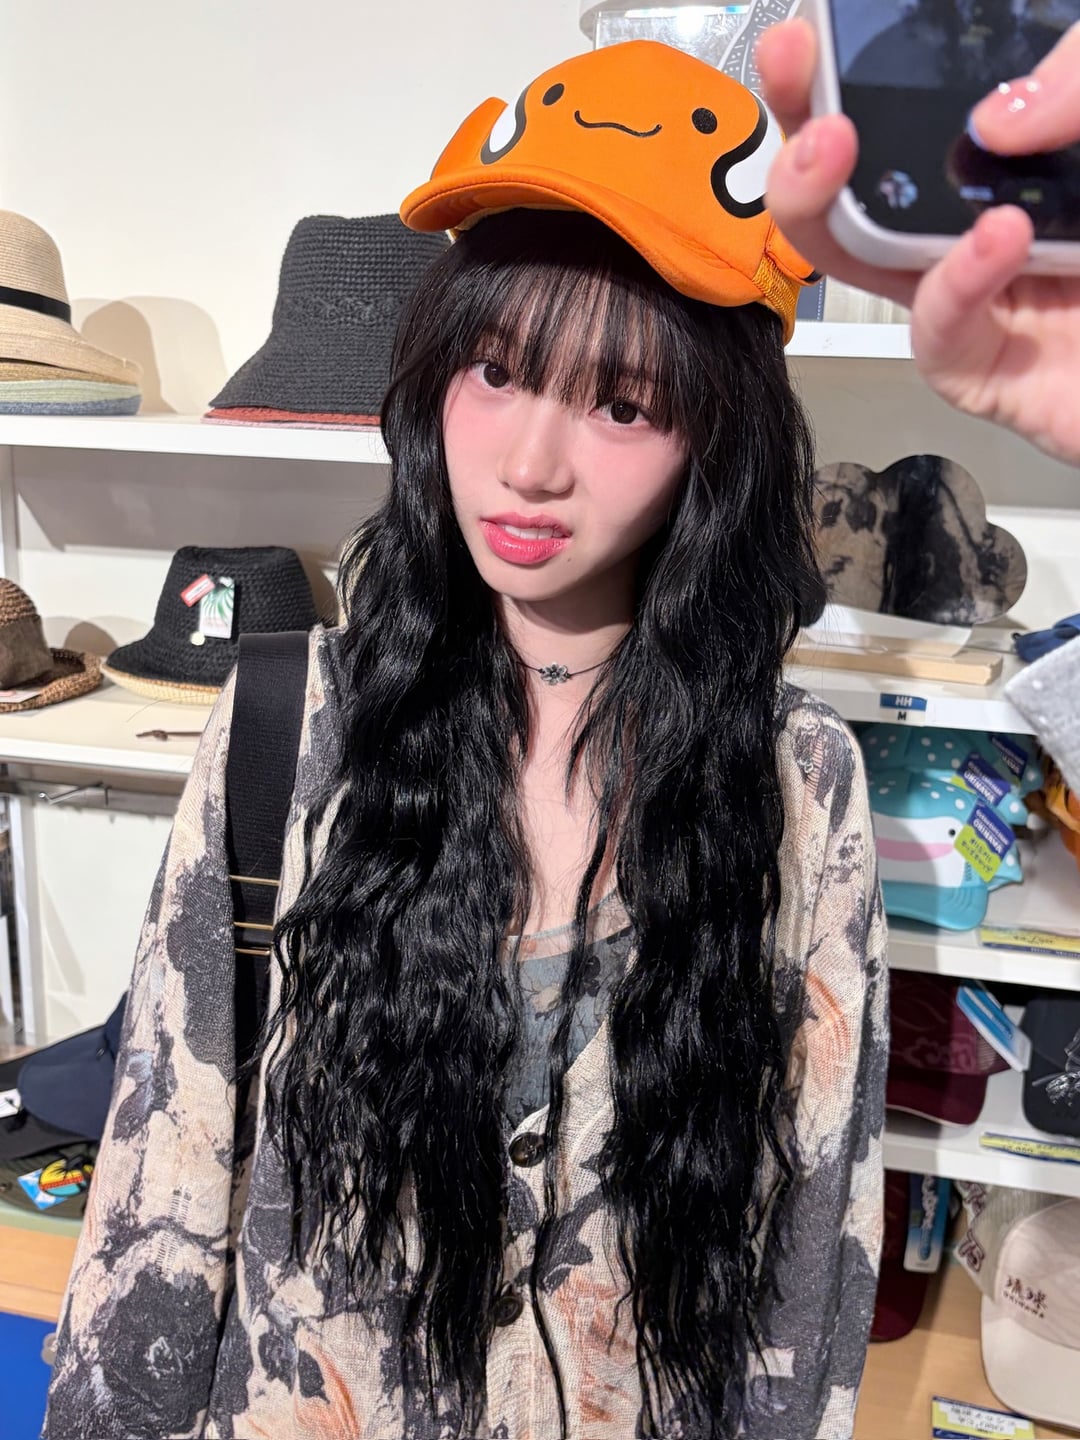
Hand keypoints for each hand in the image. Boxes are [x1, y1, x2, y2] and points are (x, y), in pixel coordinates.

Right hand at [757, 19, 1079, 467]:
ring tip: (836, 146)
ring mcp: (1000, 300)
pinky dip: (951, 287)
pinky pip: (941, 339)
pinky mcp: (1004, 378)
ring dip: (834, 206)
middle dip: (812, 126)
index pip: (930, 103)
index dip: (864, 64)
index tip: (820, 31)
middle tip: (796, 70)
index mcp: (1040, 151)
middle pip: (872, 183)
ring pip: (873, 264)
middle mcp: (1003, 218)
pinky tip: (991, 238)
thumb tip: (996, 116)